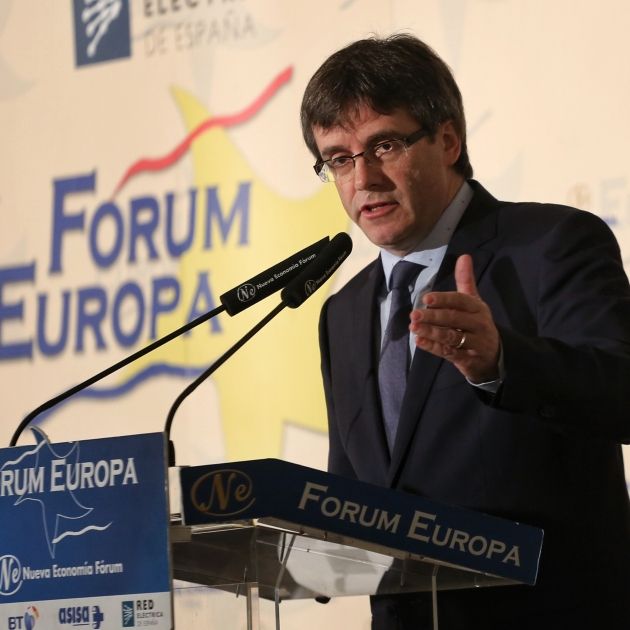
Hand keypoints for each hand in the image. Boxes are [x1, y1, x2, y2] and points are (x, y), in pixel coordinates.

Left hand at [409, 254, 500, 382]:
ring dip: (431, 332)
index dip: (444, 299)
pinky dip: (433, 348)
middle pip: (454, 320)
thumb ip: (466, 281)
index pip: (461, 301)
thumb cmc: (476, 323)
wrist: (493, 356)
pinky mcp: (467, 359)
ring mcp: (474, 343)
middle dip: (433, 317)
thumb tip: (464, 256)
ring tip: (413, 327)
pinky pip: (449, 353)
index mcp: (478, 308)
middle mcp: (478, 325)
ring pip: (451, 337)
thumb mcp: (474, 302)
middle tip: (414, 313)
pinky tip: (419, 341)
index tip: (426, 298)